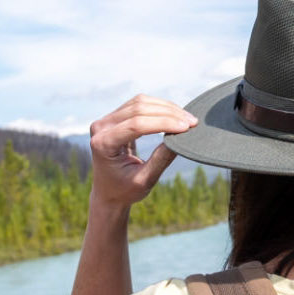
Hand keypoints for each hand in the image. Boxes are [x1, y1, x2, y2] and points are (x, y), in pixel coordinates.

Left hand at [88, 94, 195, 214]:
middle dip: (168, 113)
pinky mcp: (114, 117)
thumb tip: (181, 137)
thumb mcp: (145, 180)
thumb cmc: (125, 190)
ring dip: (166, 108)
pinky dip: (159, 107)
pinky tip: (175, 115)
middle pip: (138, 109)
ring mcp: (106, 120)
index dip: (163, 123)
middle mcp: (101, 128)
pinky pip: (138, 104)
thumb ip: (161, 158)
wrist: (108, 192)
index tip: (186, 127)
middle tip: (192, 122)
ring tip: (187, 118)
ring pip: (140, 102)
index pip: (136, 124)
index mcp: (103, 144)